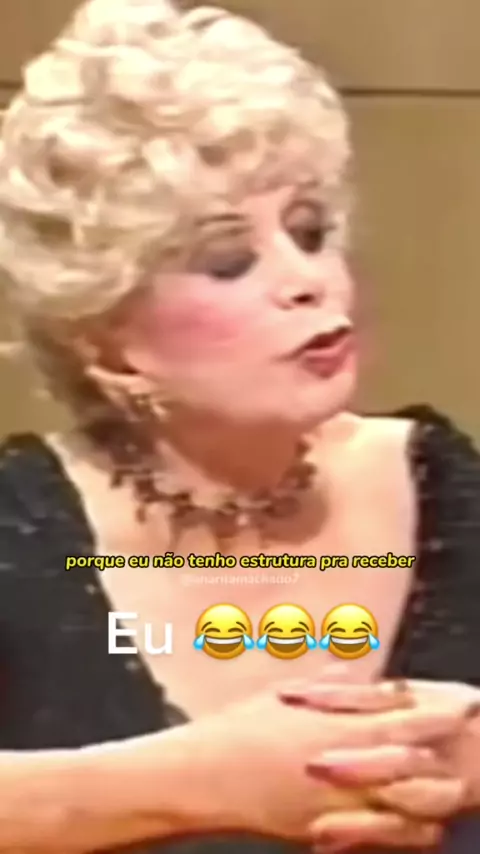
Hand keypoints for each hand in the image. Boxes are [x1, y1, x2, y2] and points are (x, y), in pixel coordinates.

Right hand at [188, 686, 477, 843]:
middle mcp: (344, 765)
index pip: (404, 720)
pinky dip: (410, 829)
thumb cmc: (240, 729)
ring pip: (407, 805)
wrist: (207, 776)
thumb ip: (331, 686)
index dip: (439, 712)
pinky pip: (383, 836)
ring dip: (435, 793)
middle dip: (449, 752)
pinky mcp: (329, 829)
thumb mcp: (285, 694)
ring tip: (454, 783)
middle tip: (473, 740)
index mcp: (335, 727)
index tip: (464, 702)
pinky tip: (423, 821)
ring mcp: (339, 802)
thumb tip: (364, 674)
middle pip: (415, 764)